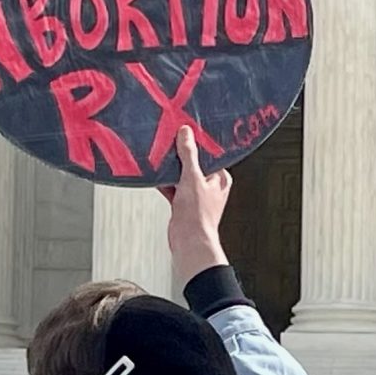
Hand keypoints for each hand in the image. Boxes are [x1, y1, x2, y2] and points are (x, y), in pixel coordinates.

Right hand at [160, 125, 231, 285]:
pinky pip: (172, 188)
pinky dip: (165, 183)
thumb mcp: (192, 177)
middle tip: (169, 144)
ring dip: (171, 170)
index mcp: (220, 179)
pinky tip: (155, 176)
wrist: (188, 242)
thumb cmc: (198, 216)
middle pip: (193, 164)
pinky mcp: (183, 204)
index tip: (184, 133)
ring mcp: (196, 196)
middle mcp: (210, 187)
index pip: (208, 154)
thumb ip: (189, 154)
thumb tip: (187, 134)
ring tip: (160, 158)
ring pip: (181, 176)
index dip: (196, 144)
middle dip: (181, 157)